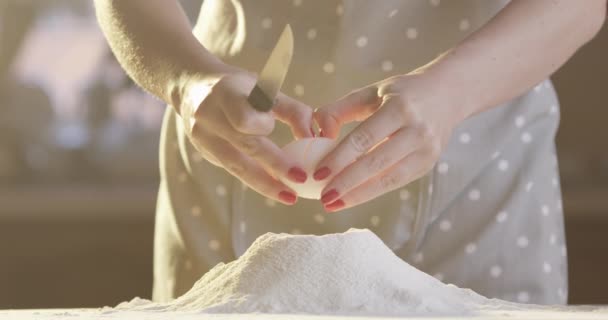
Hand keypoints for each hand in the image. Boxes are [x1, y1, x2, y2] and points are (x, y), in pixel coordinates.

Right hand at [178, 69, 313, 204]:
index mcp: (226, 93)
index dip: (263, 126)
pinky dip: (256, 179)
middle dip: (275, 165)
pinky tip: (274, 188)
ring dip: (265, 184)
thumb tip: (315, 137)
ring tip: (289, 197)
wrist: (190, 87)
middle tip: (301, 180)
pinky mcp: (204, 152)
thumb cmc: (238, 87)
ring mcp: (202, 137)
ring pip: (237, 166)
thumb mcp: (264, 87)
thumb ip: (292, 110)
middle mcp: (209, 116)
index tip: (279, 130)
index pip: (243, 117)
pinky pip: (233, 170)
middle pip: (245, 145)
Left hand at [313, 72, 460, 211]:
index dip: (340, 158)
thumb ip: (340, 109)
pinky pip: (396, 182)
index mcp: (400, 107)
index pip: (365, 137)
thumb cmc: (401, 93)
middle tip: (323, 197)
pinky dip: (372, 191)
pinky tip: (352, 198)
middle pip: (376, 162)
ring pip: (388, 178)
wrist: (448, 95)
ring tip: (333, 204)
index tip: (318, 173)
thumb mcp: (371, 92)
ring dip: (358, 195)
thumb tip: (319, 133)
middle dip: (347, 183)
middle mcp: (417, 130)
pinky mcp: (428, 164)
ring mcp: (427, 150)